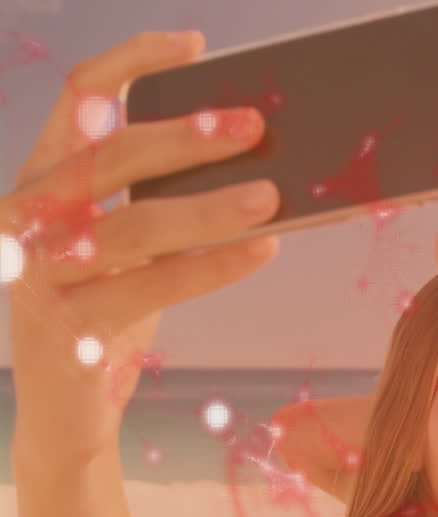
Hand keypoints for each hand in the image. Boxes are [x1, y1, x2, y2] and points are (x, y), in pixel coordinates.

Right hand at [6, 32, 279, 469]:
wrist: (69, 409)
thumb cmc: (110, 309)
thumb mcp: (132, 242)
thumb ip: (164, 196)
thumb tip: (254, 153)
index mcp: (45, 179)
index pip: (80, 97)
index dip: (135, 60)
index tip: (196, 47)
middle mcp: (26, 216)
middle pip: (111, 154)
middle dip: (188, 137)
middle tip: (255, 127)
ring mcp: (38, 273)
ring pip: (135, 224)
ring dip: (210, 207)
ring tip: (272, 196)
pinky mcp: (66, 326)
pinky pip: (150, 285)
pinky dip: (211, 266)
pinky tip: (259, 251)